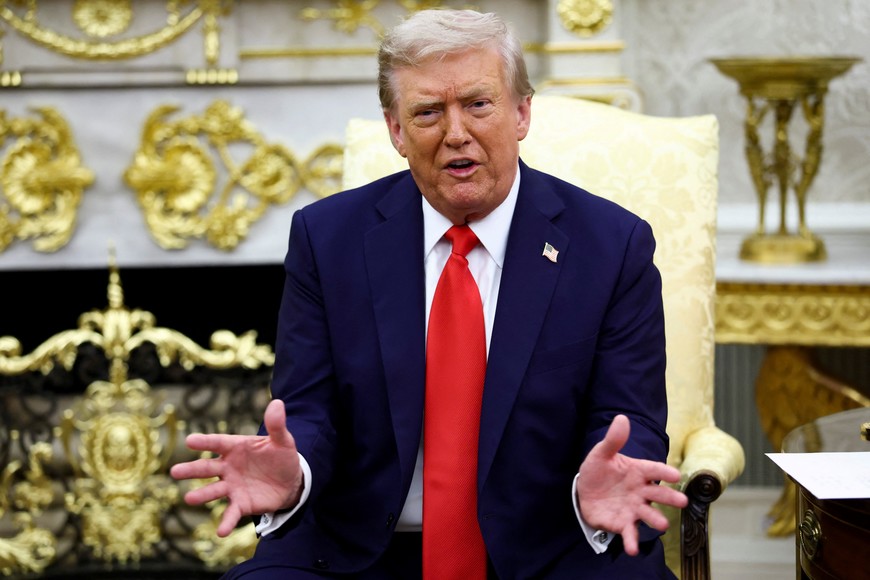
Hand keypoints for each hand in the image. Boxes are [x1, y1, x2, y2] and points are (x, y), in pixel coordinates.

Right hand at [170, 399, 303, 536]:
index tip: (190, 440)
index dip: (205, 441)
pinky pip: (231, 513)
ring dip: (202, 495)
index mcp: (236, 447)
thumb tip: (278, 403)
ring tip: (189, 499)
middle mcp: (229, 467)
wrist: (291, 481)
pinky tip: (220, 532)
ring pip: (213, 491)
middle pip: (207, 467)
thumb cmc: (281, 457)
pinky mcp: (241, 504)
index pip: (218, 443)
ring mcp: (232, 486)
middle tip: (174, 472)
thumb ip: (277, 425)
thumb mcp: (283, 441)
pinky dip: (226, 522)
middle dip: (191, 470)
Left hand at [576, 414, 687, 555]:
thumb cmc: (598, 470)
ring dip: (655, 519)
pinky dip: (631, 541)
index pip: (654, 469)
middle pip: (658, 493)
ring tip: (662, 525)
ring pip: (647, 514)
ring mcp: (633, 508)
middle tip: (682, 502)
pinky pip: (629, 532)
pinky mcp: (622, 523)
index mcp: (638, 471)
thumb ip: (613, 440)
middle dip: (670, 498)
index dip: (664, 472)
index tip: (675, 475)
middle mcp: (640, 491)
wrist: (584, 491)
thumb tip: (622, 418)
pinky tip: (631, 549)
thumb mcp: (601, 453)